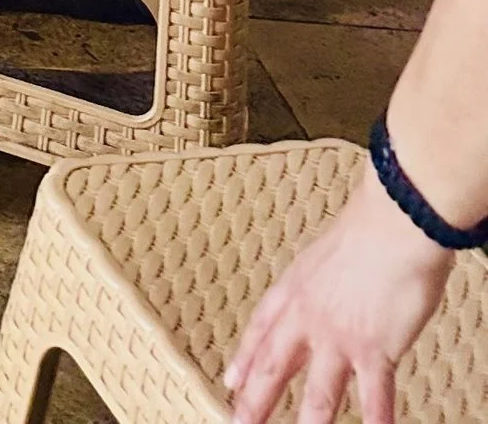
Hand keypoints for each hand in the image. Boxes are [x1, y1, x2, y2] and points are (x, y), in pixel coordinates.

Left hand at [224, 167, 450, 423]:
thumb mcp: (327, 255)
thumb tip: (328, 290)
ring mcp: (339, 336)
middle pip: (273, 366)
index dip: (244, 357)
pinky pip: (373, 398)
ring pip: (318, 394)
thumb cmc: (369, 230)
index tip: (231, 381)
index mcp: (295, 289)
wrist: (394, 222)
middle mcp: (309, 317)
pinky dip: (374, 423)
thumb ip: (322, 282)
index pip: (261, 329)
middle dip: (255, 402)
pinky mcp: (373, 348)